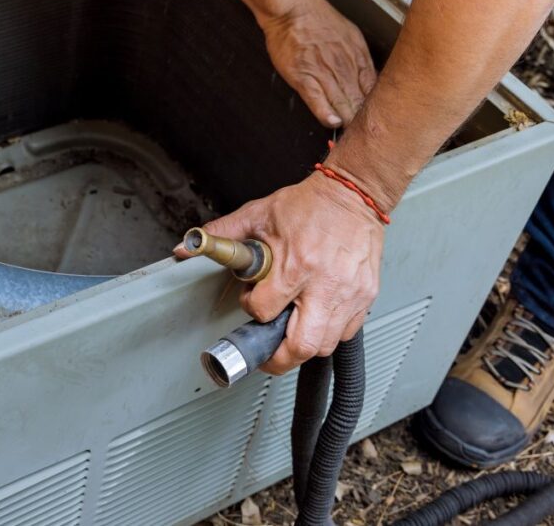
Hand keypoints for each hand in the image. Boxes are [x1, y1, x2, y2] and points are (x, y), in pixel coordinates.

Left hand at [178, 172, 384, 374]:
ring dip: (303, 347)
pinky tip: (316, 320)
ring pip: (325, 345)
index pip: (265, 311)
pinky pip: (347, 333)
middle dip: (278, 357)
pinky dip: (329, 335)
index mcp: (296, 265)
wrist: (353, 194)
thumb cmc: (309, 205)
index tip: (253, 300)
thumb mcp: (258, 214)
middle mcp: (325, 284)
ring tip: (289, 336)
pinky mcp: (366, 296)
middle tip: (267, 354)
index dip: (252, 309)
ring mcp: (350, 293)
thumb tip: (187, 247)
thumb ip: (222, 234)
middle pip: (301, 345)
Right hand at [259, 0, 376, 127]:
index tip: (376, 117)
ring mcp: (323, 72)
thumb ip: (359, 57)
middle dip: (364, 118)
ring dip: (348, 120)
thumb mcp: (350, 34)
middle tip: (369, 134)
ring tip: (352, 135)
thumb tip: (367, 77)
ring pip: (341, 102)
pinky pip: (317, 99)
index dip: (375, 105)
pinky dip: (326, 113)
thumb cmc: (317, 18)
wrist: (292, 9)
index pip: (373, 87)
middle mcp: (344, 65)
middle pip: (359, 99)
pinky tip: (332, 122)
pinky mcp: (303, 76)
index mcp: (358, 55)